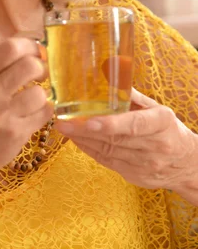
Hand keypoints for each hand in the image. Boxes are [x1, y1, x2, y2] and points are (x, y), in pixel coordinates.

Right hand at [0, 37, 52, 180]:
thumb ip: (0, 67)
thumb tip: (33, 45)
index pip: (10, 48)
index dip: (30, 46)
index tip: (36, 51)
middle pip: (29, 66)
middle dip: (41, 67)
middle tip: (41, 74)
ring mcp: (2, 115)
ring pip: (39, 92)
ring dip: (42, 94)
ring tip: (35, 98)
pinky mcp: (16, 134)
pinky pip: (44, 113)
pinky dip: (45, 110)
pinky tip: (35, 113)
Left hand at [54, 88, 196, 190]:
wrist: (187, 164)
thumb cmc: (168, 129)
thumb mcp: (157, 108)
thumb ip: (132, 95)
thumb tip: (109, 73)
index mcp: (161, 123)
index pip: (135, 124)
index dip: (111, 124)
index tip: (90, 121)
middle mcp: (155, 146)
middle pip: (116, 139)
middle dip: (86, 131)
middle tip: (63, 121)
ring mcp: (146, 164)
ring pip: (108, 152)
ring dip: (83, 140)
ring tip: (65, 128)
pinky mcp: (135, 176)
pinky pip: (108, 162)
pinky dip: (90, 150)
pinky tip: (77, 140)